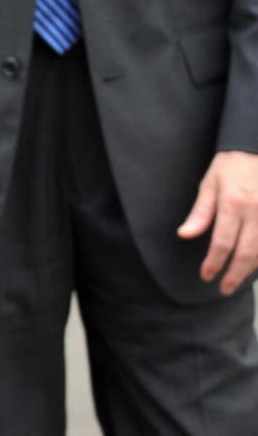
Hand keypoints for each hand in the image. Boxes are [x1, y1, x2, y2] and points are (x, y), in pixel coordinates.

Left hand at [178, 150, 257, 294]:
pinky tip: (254, 264)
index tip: (207, 276)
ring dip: (250, 269)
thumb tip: (185, 235)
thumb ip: (200, 213)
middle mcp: (256, 212)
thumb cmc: (232, 165)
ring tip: (238, 280)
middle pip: (247, 253)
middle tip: (224, 289)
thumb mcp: (210, 184)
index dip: (214, 264)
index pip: (222, 243)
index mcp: (233, 204)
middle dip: (234, 275)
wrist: (256, 147)